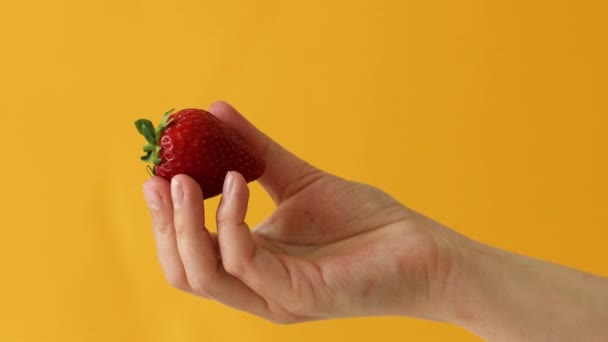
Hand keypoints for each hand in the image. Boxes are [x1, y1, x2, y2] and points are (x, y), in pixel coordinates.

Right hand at [142, 101, 463, 322]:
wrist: (419, 247)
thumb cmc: (363, 221)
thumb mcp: (298, 179)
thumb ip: (255, 151)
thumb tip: (215, 111)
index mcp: (252, 265)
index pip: (187, 253)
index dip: (163, 217)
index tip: (155, 171)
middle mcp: (256, 287)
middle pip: (182, 270)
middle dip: (163, 223)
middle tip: (162, 175)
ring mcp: (274, 296)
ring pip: (202, 273)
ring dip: (185, 223)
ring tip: (186, 176)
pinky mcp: (297, 295)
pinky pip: (243, 260)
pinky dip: (230, 219)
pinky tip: (238, 180)